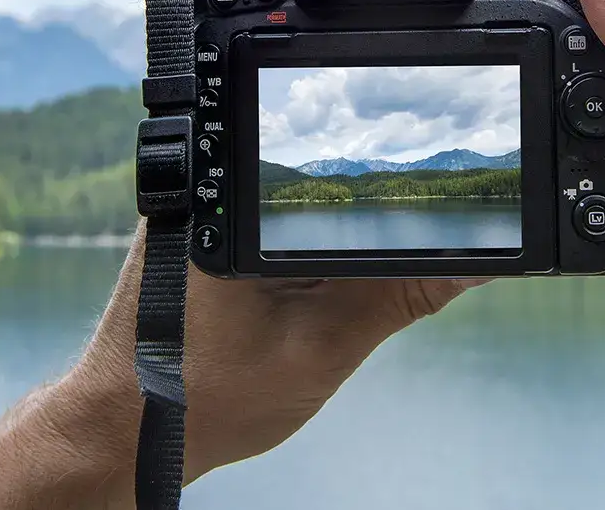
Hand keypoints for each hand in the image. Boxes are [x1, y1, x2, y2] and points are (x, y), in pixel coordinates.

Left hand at [70, 222, 486, 486]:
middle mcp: (212, 189)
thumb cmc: (206, 398)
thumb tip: (477, 262)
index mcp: (235, 206)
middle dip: (373, 219)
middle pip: (327, 182)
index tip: (446, 218)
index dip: (403, 193)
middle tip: (382, 271)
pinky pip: (278, 224)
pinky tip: (309, 290)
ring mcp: (203, 209)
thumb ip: (402, 296)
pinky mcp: (205, 232)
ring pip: (305, 204)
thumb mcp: (322, 349)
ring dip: (340, 239)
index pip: (343, 175)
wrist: (127, 429)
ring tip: (328, 291)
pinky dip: (310, 252)